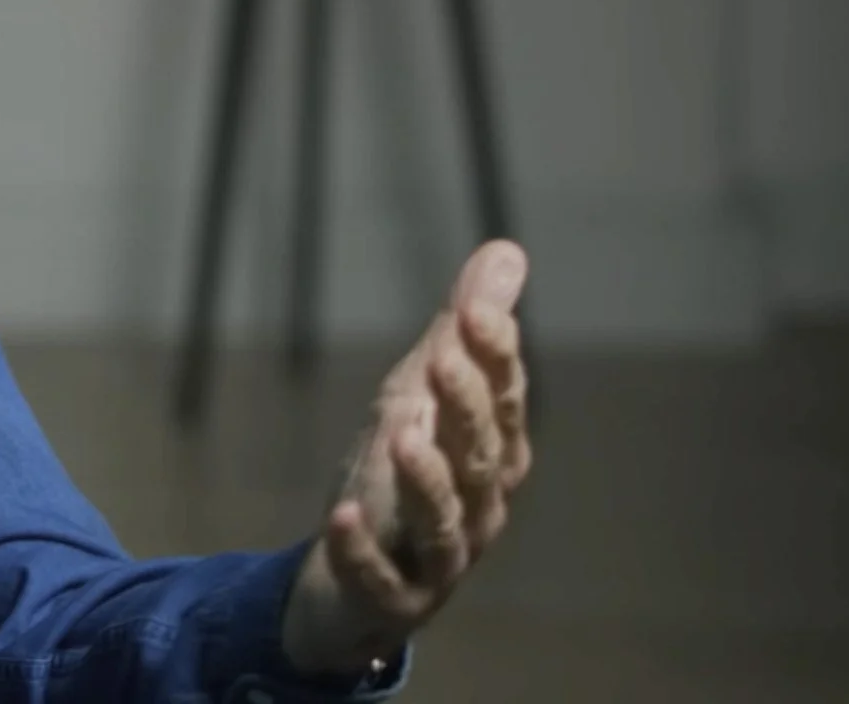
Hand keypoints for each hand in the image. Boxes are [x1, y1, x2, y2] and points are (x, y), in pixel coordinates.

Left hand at [281, 240, 532, 675]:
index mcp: (490, 457)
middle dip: (466, 408)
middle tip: (443, 357)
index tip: (478, 308)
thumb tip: (507, 251)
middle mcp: (477, 509)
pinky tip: (341, 516)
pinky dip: (362, 550)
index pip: (503, 402)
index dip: (495, 357)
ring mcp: (437, 559)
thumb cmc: (400, 477)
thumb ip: (461, 332)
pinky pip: (380, 578)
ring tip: (400, 434)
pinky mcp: (390, 597)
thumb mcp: (421, 396)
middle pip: (481, 458)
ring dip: (426, 479)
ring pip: (443, 522)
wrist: (353, 584)